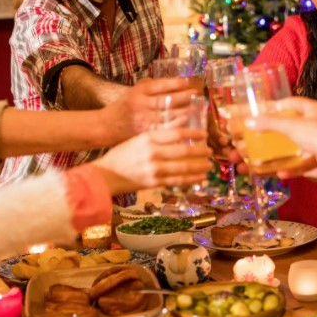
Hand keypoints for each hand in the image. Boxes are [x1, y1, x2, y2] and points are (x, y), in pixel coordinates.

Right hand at [90, 128, 212, 195]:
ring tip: (208, 166)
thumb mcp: (137, 139)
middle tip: (210, 151)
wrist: (106, 175)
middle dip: (201, 152)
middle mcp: (152, 153)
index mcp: (148, 138)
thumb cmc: (122, 155)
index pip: (176, 133)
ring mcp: (154, 169)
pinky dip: (191, 180)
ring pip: (184, 168)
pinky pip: (177, 181)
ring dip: (199, 167)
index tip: (204, 134)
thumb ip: (156, 137)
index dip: (193, 133)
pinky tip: (200, 178)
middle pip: (184, 151)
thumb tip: (179, 135)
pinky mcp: (154, 183)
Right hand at [101, 77, 193, 141]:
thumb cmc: (124, 107)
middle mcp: (142, 104)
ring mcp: (144, 120)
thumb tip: (177, 82)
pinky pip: (165, 130)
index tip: (188, 84)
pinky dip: (178, 126)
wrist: (108, 126)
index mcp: (139, 91)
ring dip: (185, 111)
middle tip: (196, 95)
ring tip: (196, 108)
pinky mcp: (146, 133)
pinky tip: (187, 124)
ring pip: (169, 115)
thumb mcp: (134, 90)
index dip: (177, 84)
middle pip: (168, 100)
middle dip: (185, 97)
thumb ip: (152, 86)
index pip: (161, 85)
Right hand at [245, 97, 316, 178]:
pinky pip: (302, 166)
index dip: (271, 108)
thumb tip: (249, 121)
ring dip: (274, 159)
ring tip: (254, 165)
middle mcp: (315, 126)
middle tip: (247, 145)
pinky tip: (280, 173)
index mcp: (311, 110)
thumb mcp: (292, 125)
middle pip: (286, 132)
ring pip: (291, 152)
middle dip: (266, 140)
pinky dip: (291, 170)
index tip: (255, 113)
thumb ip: (270, 123)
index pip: (288, 104)